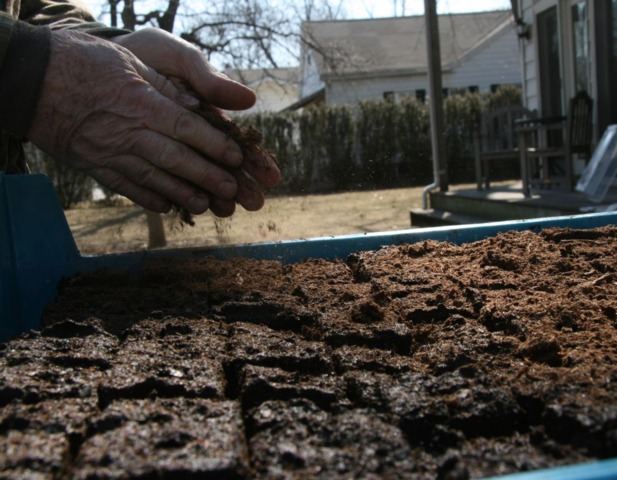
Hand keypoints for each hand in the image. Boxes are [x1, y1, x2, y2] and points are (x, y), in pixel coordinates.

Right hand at [28, 29, 244, 214]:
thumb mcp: (129, 62)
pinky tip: (167, 207)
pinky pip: (125, 187)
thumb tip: (197, 105)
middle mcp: (128, 133)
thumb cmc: (83, 62)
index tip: (235, 157)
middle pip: (175, 159)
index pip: (187, 129)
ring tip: (205, 204)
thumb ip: (166, 87)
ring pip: (153, 179)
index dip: (214, 145)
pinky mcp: (94, 166)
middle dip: (206, 176)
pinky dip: (147, 198)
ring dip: (182, 194)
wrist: (29, 79)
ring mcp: (109, 153)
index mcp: (141, 103)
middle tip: (231, 190)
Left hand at [111, 28, 280, 216]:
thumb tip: (250, 100)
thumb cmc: (147, 56)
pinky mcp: (143, 161)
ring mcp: (169, 151)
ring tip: (227, 210)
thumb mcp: (179, 58)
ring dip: (213, 196)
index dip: (255, 160)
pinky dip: (177, 196)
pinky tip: (190, 208)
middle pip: (221, 168)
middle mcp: (191, 139)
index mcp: (207, 116)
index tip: (271, 176)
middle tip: (256, 203)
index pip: (236, 143)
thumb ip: (209, 79)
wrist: (98, 61)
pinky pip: (161, 183)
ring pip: (196, 180)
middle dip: (240, 186)